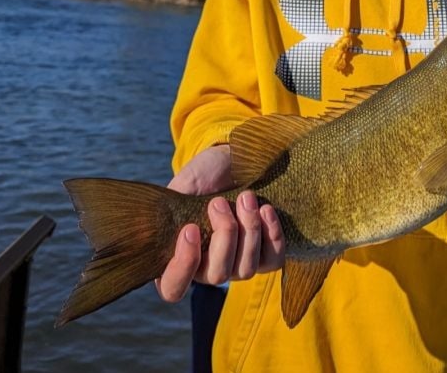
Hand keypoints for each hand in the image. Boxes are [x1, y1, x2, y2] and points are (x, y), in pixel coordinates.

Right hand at [155, 146, 285, 302]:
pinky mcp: (264, 253)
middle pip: (217, 276)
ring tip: (246, 198)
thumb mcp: (185, 186)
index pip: (173, 287)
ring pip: (246, 269)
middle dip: (223, 235)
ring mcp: (238, 263)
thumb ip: (175, 208)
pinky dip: (272, 236)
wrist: (234, 159)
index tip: (191, 229)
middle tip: (219, 202)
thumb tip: (173, 224)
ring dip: (248, 231)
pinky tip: (266, 209)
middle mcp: (208, 268)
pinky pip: (272, 260)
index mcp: (179, 256)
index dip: (183, 267)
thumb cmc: (205, 174)